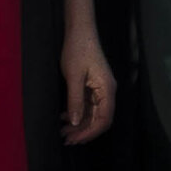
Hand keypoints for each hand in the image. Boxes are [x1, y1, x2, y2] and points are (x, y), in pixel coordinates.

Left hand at [63, 29, 118, 144]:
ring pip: (92, 114)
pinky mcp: (93, 86)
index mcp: (107, 90)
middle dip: (83, 131)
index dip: (91, 132)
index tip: (76, 139)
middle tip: (66, 139)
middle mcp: (106, 91)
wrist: (79, 31)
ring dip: (79, 124)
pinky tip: (64, 118)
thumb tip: (75, 122)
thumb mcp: (74, 77)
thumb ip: (75, 101)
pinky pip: (87, 105)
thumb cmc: (78, 50)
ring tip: (63, 131)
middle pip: (99, 119)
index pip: (104, 119)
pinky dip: (77, 113)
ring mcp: (100, 89)